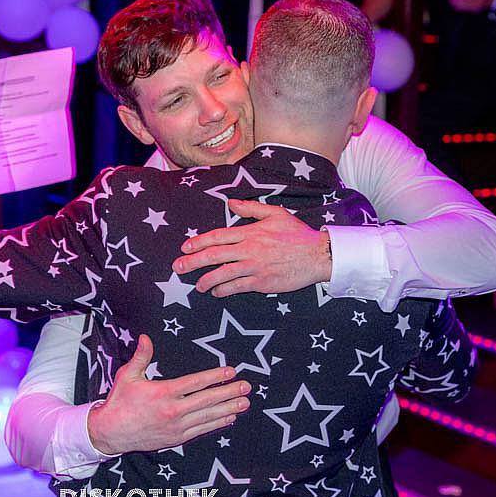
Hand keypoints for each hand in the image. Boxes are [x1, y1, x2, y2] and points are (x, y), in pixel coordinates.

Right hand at [86, 335, 250, 454]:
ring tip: (245, 403)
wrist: (110, 433)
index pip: (195, 383)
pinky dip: (217, 424)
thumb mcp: (128, 376)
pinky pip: (201, 430)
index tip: (230, 371)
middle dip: (229, 393)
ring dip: (228, 408)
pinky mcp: (176, 438)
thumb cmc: (120, 401)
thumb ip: (141, 356)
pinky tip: (229, 417)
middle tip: (246, 387)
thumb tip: (146, 337)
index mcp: (163, 392)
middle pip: (207, 400)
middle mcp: (172, 411)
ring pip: (208, 417)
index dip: (215, 376)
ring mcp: (176, 427)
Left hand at [174, 199, 331, 296]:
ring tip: (197, 285)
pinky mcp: (261, 282)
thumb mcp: (276, 213)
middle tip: (177, 267)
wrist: (317, 255)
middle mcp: (249, 249)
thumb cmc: (297, 234)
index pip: (217, 237)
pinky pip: (236, 287)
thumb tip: (231, 203)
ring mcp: (254, 267)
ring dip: (205, 280)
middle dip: (192, 262)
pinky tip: (216, 292)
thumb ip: (251, 208)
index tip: (185, 248)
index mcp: (250, 232)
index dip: (198, 242)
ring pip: (222, 274)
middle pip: (213, 256)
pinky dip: (223, 290)